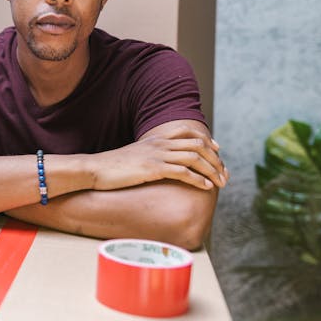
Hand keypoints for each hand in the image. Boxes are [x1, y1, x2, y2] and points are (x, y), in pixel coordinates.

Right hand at [89, 122, 228, 191]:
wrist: (95, 169)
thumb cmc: (112, 167)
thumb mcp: (134, 156)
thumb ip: (149, 156)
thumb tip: (159, 165)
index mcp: (156, 139)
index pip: (188, 132)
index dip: (206, 140)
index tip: (217, 150)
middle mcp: (160, 144)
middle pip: (197, 144)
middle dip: (215, 159)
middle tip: (224, 173)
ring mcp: (157, 155)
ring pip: (194, 157)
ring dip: (211, 170)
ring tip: (220, 182)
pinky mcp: (153, 169)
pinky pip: (183, 172)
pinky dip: (198, 179)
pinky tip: (205, 187)